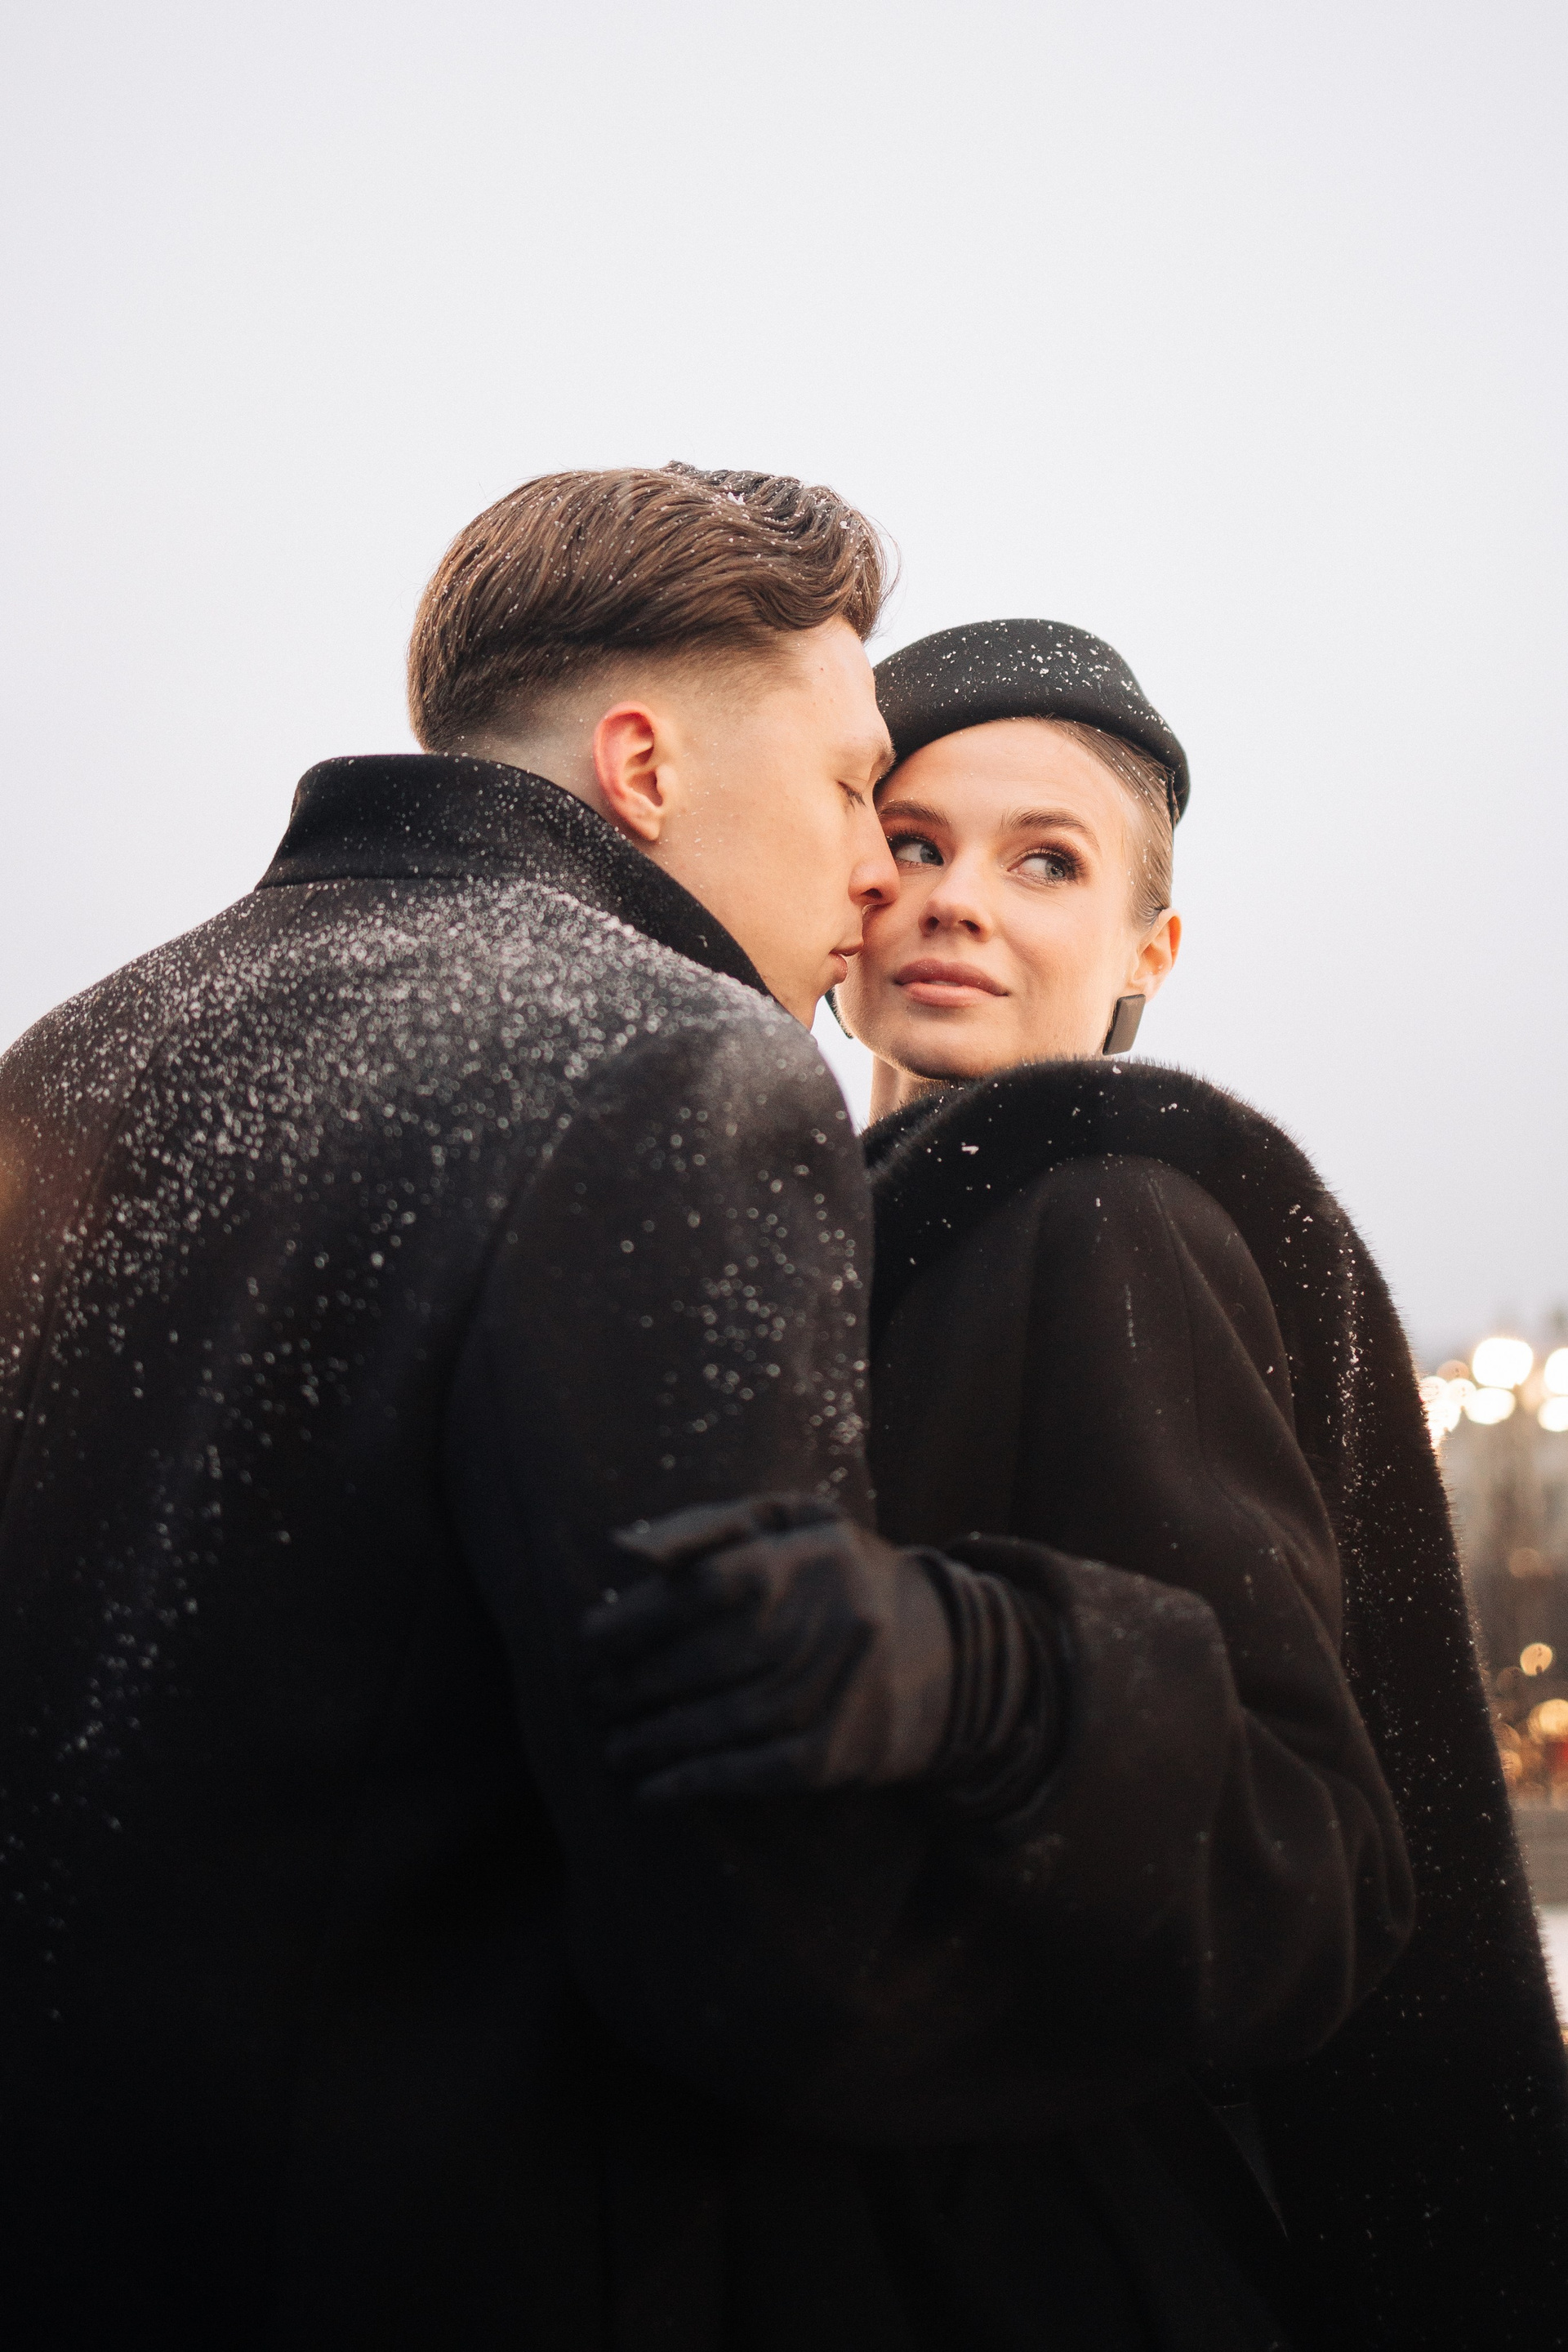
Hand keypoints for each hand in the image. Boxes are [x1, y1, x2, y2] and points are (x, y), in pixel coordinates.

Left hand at [580, 1494, 954, 1803]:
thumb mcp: (787, 1525)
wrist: (944, 1649)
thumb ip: (708, 1528)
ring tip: (613, 1744)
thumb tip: (624, 1551)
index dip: (645, 1612)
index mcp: (819, 1552)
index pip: (717, 1582)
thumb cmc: (832, 1575)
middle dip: (640, 1681)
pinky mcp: (849, 1749)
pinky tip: (653, 1789)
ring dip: (660, 1738)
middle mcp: (843, 1618)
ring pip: (736, 1718)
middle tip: (593, 1695)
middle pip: (720, 1655)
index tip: (590, 1636)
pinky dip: (701, 1782)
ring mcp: (850, 1688)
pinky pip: (763, 1770)